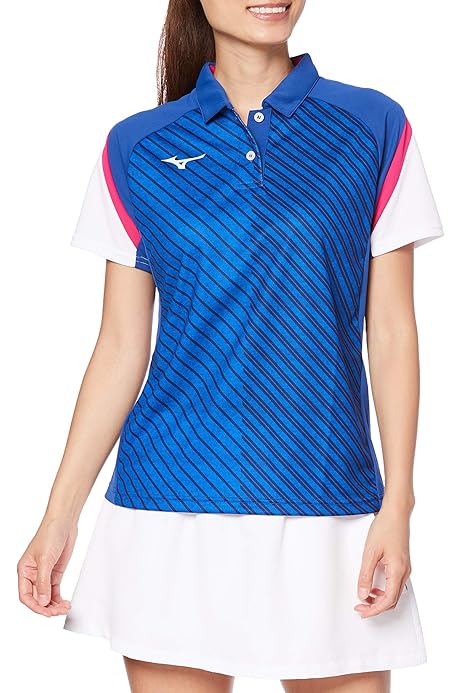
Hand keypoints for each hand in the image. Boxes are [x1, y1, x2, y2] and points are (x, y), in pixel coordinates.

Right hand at [17, 515, 77, 616]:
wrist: (64, 522)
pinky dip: (58, 598)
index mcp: (24, 570)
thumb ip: (43, 582)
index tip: (46, 611)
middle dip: (46, 607)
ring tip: (64, 608)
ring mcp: (44, 574)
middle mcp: (32, 574)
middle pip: (36, 598)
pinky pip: (54, 590)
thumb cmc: (50, 534)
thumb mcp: (45, 559)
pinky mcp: (55, 572)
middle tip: (58, 611)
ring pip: (46, 596)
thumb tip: (42, 602)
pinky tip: (64, 603)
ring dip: (54, 605)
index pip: (25, 595)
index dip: (35, 606)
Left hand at [354, 503, 411, 617]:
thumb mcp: (370, 552)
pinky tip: (373, 586)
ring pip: (394, 592)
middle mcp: (404, 572)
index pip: (387, 601)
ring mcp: (404, 567)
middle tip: (360, 608)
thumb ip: (365, 575)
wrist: (396, 512)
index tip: (362, 611)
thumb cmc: (386, 527)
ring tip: (364, 598)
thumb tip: (362, 593)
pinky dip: (384, 589)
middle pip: (392, 600)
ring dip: (380, 599)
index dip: (373, 609)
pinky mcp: (402, 563)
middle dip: (376, 607)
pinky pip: (394, 583)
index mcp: (397, 571)